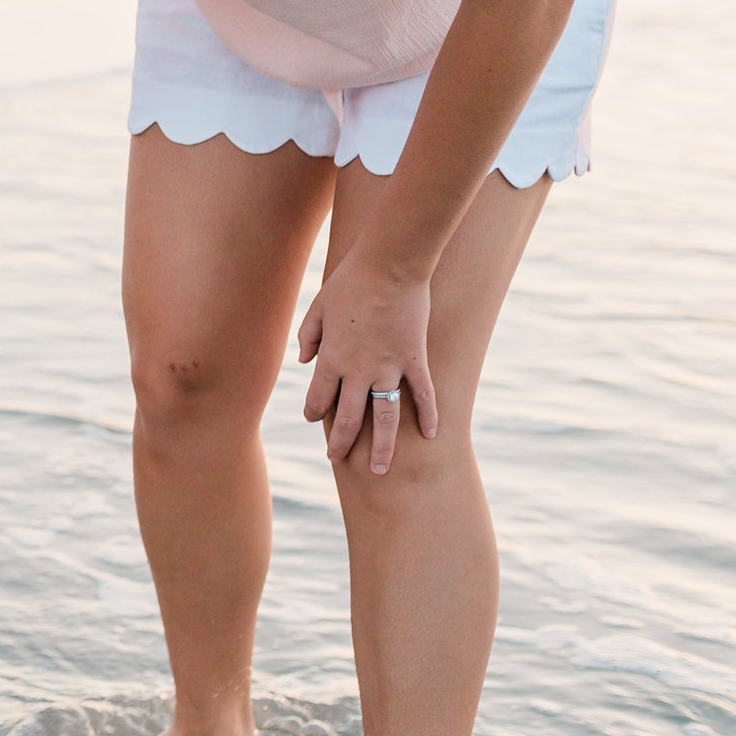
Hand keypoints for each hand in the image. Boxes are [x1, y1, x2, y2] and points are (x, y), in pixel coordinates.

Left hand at [297, 258, 438, 474]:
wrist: (390, 265)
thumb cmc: (349, 282)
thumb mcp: (317, 307)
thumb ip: (309, 336)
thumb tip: (304, 361)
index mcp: (332, 359)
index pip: (319, 399)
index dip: (315, 413)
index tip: (314, 420)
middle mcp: (359, 371)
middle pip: (350, 418)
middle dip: (341, 443)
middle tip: (337, 459)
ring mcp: (390, 368)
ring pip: (385, 418)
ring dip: (382, 447)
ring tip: (378, 470)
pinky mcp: (416, 360)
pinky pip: (424, 395)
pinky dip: (429, 416)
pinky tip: (432, 436)